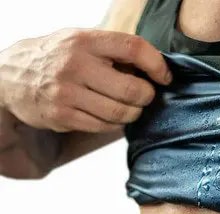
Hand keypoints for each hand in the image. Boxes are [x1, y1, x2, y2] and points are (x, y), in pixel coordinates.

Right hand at [0, 28, 171, 132]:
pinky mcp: (63, 116)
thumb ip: (111, 51)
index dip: (156, 65)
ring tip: (130, 108)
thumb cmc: (57, 59)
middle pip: (132, 89)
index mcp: (85, 40)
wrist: (11, 77)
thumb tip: (153, 69)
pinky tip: (111, 117)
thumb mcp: (80, 42)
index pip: (133, 48)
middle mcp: (76, 64)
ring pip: (120, 112)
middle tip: (145, 97)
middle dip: (146, 97)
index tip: (164, 77)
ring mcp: (68, 93)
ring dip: (133, 114)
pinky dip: (115, 124)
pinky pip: (104, 126)